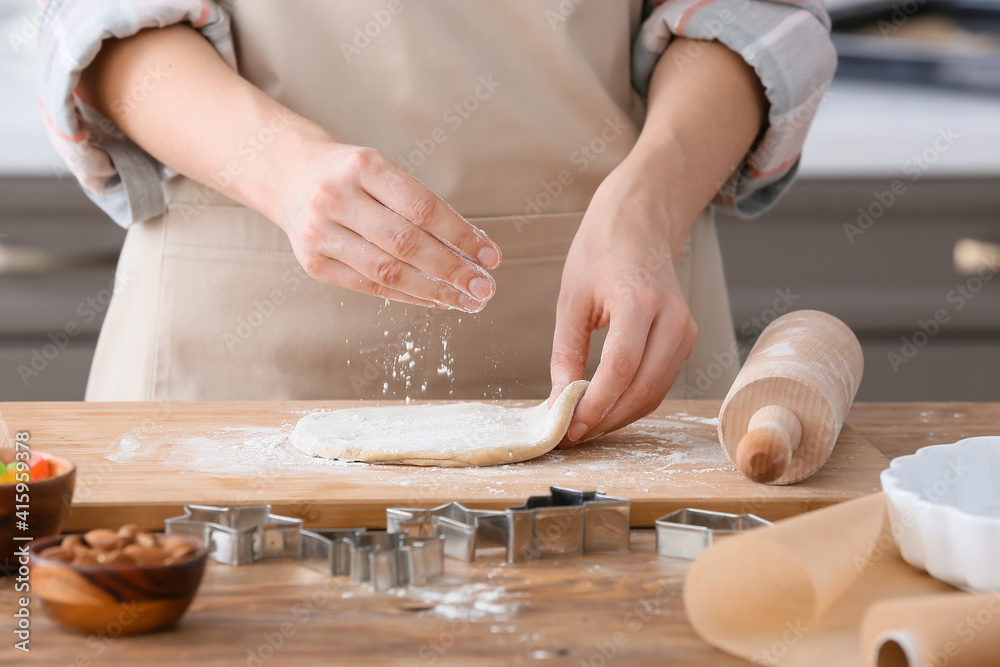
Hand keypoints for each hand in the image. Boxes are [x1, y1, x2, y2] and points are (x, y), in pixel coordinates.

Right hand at [266, 127, 500, 310]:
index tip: (490, 256)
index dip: (461, 236)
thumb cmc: (349, 173)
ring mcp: (320, 233)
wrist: (285, 172)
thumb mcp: (382, 171)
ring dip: (434, 291)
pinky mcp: (313, 264)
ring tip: (466, 300)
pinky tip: (435, 300)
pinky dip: (407, 296)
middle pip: (406, 244)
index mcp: (362, 166)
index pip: (422, 208)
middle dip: (452, 270)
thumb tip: (472, 251)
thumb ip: (420, 207)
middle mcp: (336, 198)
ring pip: (387, 272)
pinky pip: (368, 287)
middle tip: (485, 287)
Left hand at [549, 154, 697, 445]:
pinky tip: (605, 409)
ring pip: (656, 393)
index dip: (596, 403)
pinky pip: (661, 383)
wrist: (639, 226)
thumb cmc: (600, 255)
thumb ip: (565, 354)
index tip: (568, 425)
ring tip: (583, 427)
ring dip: (619, 417)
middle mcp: (672, 318)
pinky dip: (633, 403)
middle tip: (571, 435)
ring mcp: (686, 331)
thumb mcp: (571, 301)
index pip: (622, 366)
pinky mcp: (686, 341)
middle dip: (606, 419)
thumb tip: (559, 403)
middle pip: (644, 387)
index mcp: (639, 300)